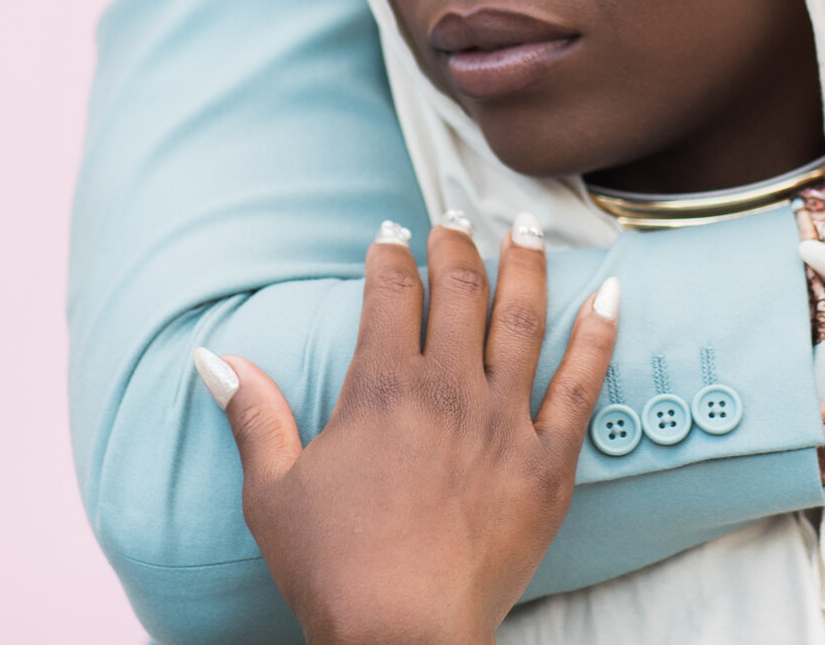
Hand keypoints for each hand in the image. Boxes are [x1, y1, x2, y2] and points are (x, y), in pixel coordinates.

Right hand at [199, 216, 617, 644]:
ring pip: (523, 318)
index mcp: (382, 388)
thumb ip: (252, 414)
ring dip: (526, 265)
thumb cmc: (333, 570)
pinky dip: (599, 334)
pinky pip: (583, 385)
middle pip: (460, 289)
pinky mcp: (550, 463)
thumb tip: (214, 355)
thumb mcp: (272, 490)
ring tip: (527, 229)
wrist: (402, 636)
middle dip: (457, 245)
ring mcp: (505, 423)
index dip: (390, 255)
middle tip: (457, 220)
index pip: (391, 292)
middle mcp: (448, 390)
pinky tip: (611, 294)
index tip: (391, 235)